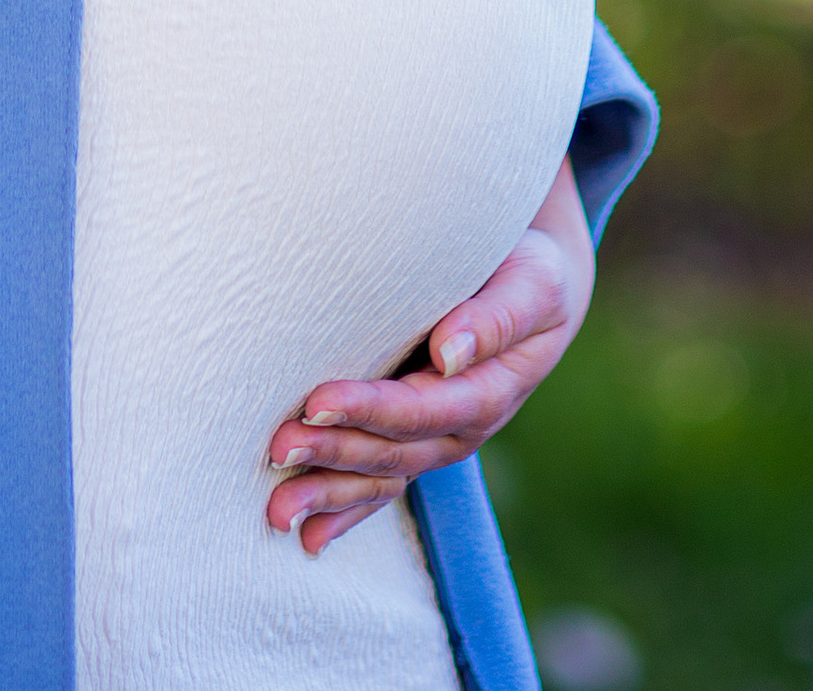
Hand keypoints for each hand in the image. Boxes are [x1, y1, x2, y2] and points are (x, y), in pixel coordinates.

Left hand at [263, 161, 594, 555]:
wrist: (536, 291)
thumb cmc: (528, 273)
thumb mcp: (530, 285)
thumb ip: (494, 320)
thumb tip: (449, 353)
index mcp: (488, 393)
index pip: (420, 409)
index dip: (368, 410)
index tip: (316, 401)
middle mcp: (460, 430)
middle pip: (391, 452)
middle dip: (333, 453)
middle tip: (278, 447)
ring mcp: (437, 443)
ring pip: (379, 479)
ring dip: (327, 493)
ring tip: (275, 510)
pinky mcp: (416, 441)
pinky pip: (381, 486)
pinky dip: (345, 512)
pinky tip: (309, 538)